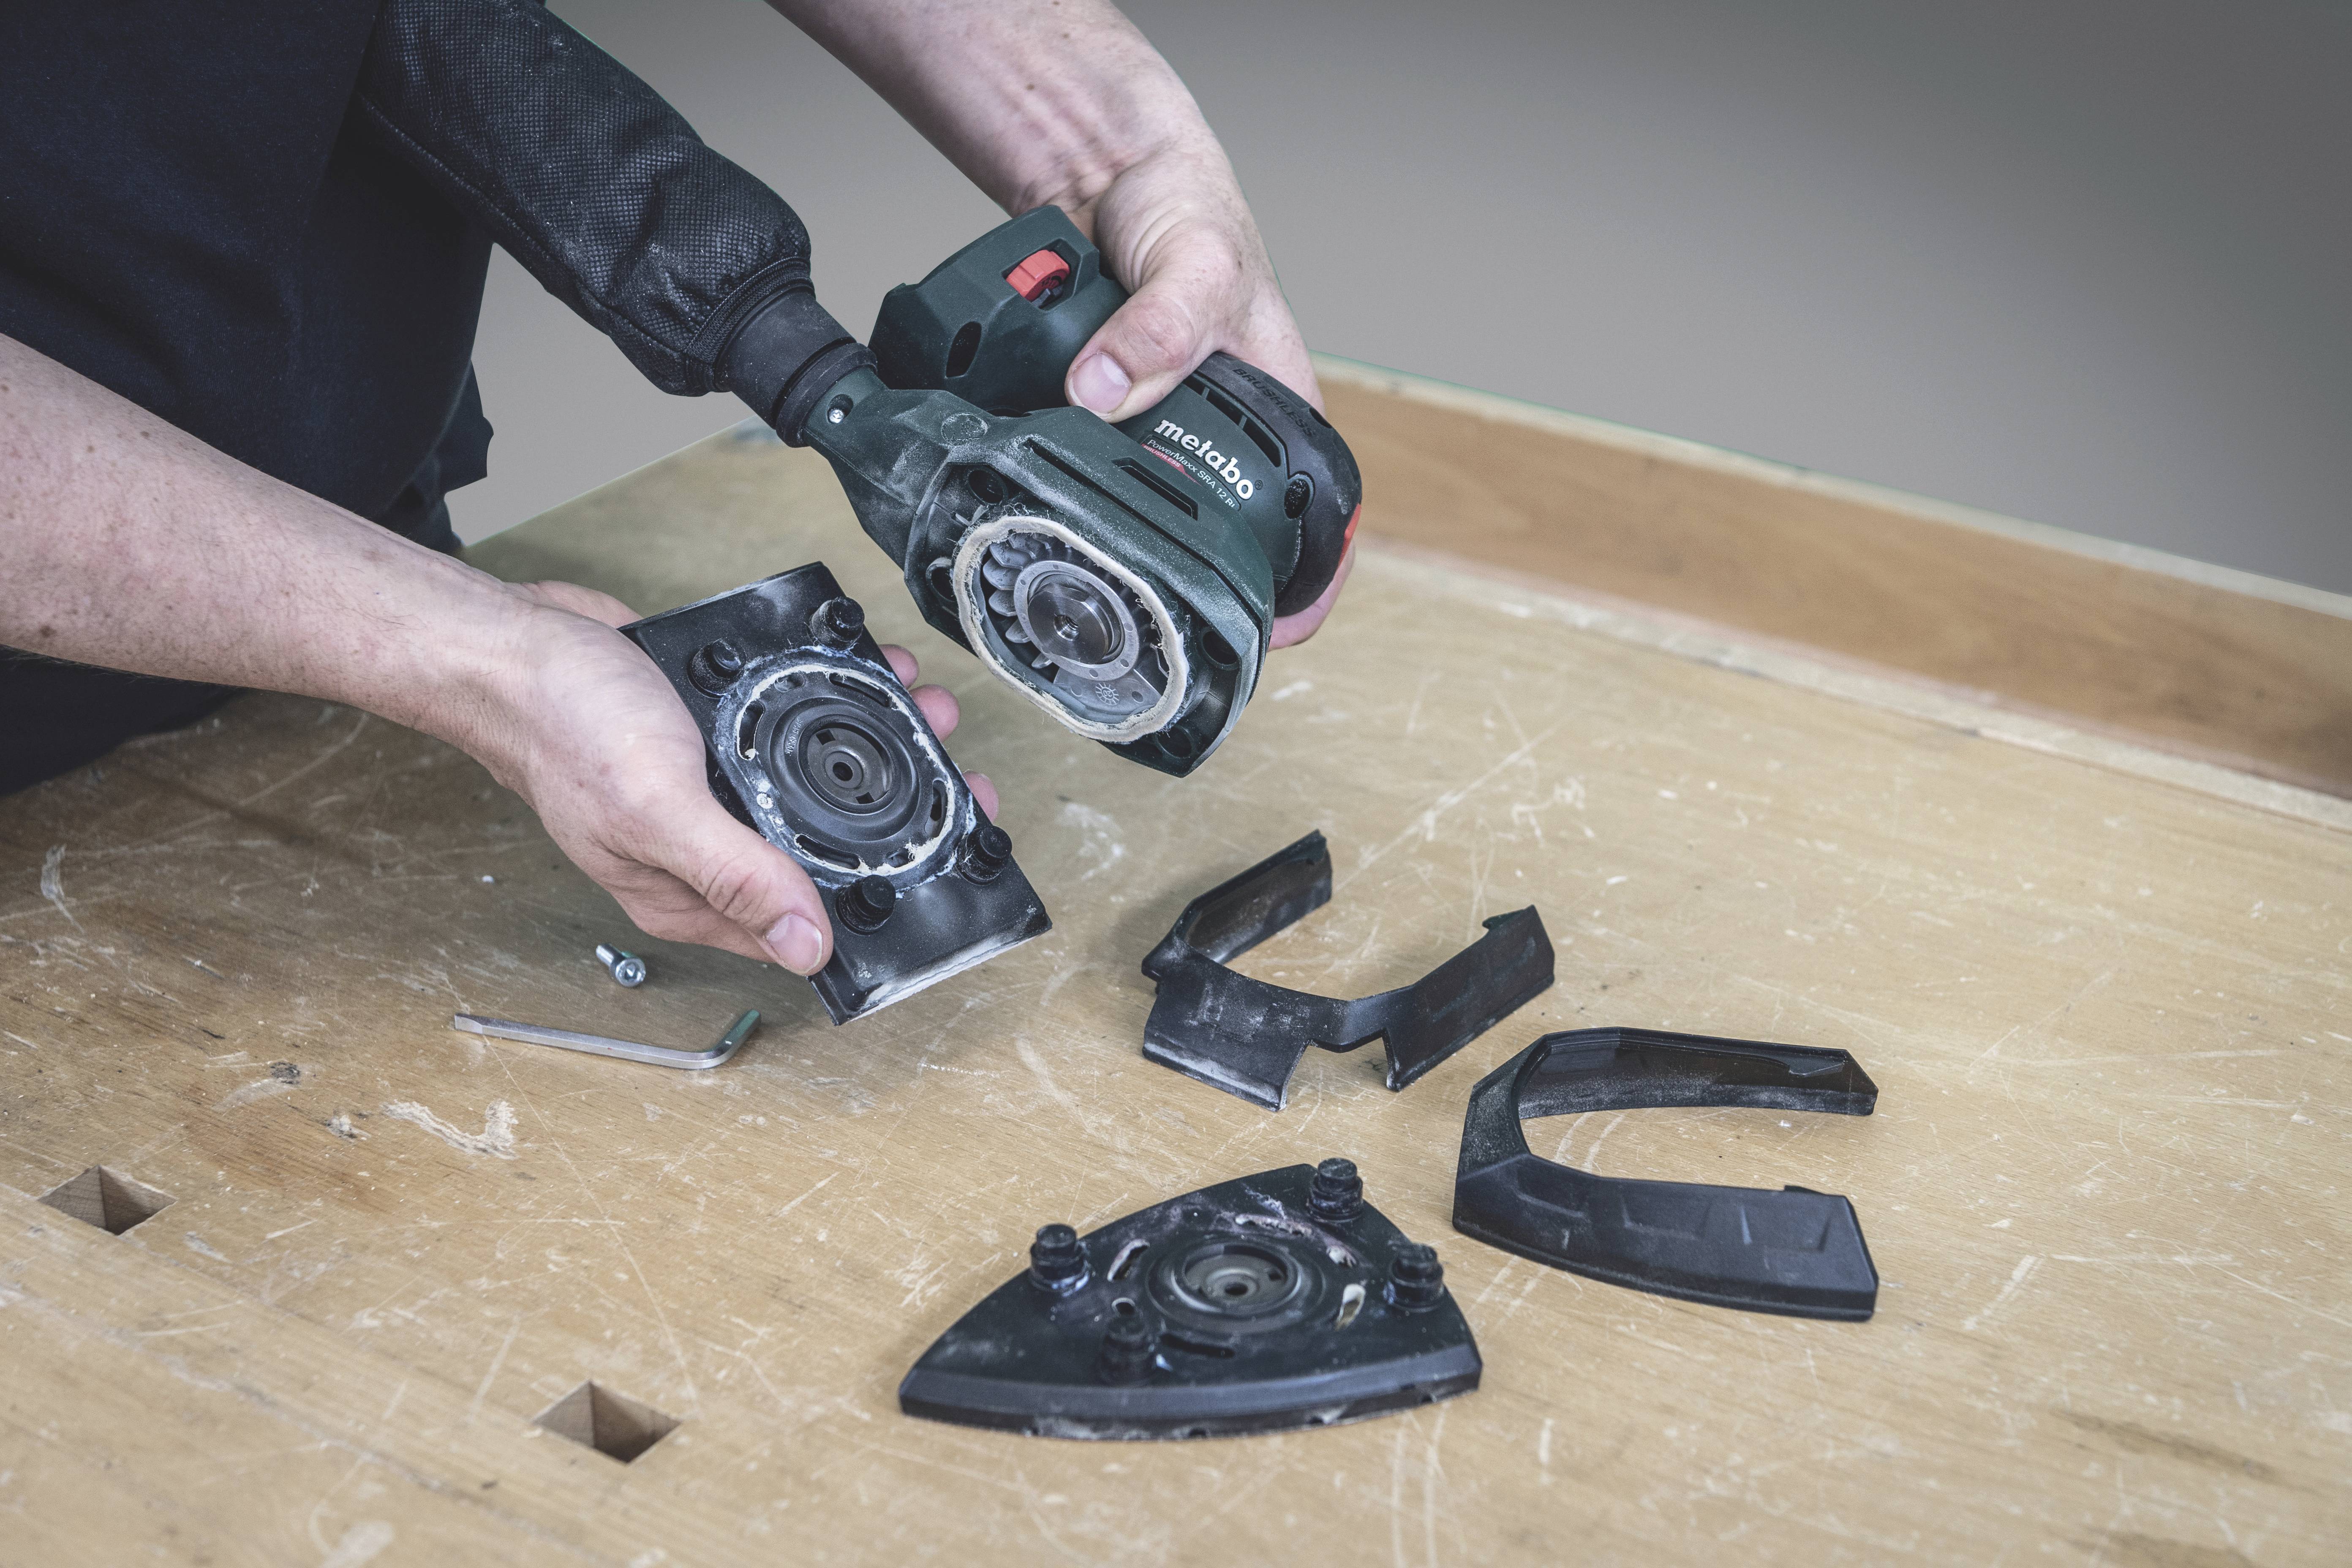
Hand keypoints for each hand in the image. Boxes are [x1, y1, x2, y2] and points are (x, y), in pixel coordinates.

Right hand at [460, 581, 995, 974]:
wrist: (515, 642)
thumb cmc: (562, 726)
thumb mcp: (657, 807)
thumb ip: (737, 877)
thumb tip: (809, 947)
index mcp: (692, 893)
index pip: (804, 922)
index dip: (880, 898)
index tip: (948, 857)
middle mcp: (711, 845)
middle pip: (825, 848)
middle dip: (901, 808)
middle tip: (959, 772)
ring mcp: (715, 785)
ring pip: (817, 779)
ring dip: (879, 741)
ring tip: (923, 705)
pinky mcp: (717, 727)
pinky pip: (791, 723)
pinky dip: (835, 696)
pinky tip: (867, 669)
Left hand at [769, 0, 1355, 642]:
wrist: (1107, 170)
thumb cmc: (1186, 208)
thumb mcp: (1194, 265)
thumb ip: (1158, 328)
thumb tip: (1104, 392)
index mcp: (1279, 405)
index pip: (1324, 519)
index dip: (1310, 587)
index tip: (1275, 636)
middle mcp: (1227, 427)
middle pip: (1234, 533)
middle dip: (1207, 584)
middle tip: (1164, 626)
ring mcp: (1166, 426)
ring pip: (1156, 511)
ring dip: (1130, 542)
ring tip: (1099, 583)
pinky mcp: (1109, 417)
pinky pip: (1095, 471)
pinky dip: (1072, 490)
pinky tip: (1047, 513)